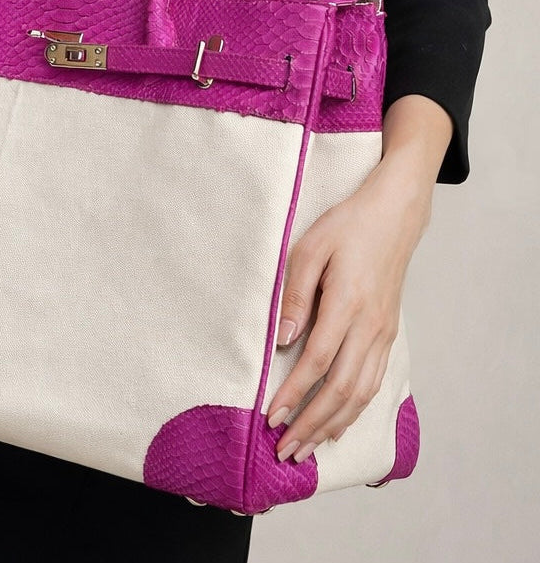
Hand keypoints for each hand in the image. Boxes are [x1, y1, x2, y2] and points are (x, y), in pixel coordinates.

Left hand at [266, 145, 434, 463]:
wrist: (394, 215)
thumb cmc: (346, 227)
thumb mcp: (310, 248)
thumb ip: (294, 293)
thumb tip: (282, 339)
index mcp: (347, 303)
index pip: (318, 361)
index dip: (294, 393)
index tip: (271, 417)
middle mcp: (370, 326)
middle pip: (341, 390)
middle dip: (311, 424)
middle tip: (284, 450)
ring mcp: (383, 333)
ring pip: (360, 394)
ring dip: (332, 425)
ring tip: (306, 448)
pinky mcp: (388, 334)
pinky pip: (373, 382)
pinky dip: (354, 410)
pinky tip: (336, 424)